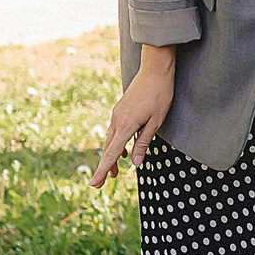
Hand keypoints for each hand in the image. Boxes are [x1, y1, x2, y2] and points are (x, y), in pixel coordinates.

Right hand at [92, 49, 174, 186]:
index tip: (94, 184)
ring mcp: (117, 114)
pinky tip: (123, 151)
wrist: (155, 70)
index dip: (103, 170)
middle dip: (105, 167)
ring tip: (115, 173)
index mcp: (126, 125)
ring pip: (111, 140)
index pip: (112, 153)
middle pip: (108, 149)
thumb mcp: (156, 122)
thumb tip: (135, 162)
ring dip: (112, 156)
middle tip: (101, 184)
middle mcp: (117, 120)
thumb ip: (143, 143)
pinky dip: (116, 144)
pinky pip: (115, 131)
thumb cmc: (160, 95)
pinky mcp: (120, 110)